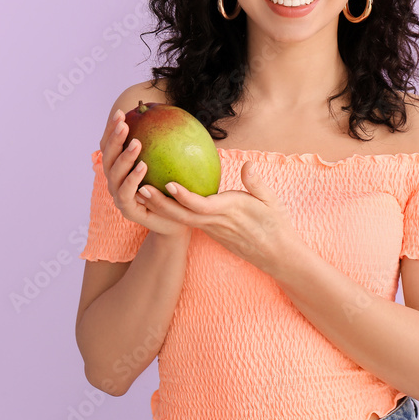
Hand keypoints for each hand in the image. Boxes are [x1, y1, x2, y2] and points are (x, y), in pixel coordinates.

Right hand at [98, 109, 189, 238]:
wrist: (177, 220)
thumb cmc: (172, 189)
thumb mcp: (168, 163)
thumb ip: (164, 144)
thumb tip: (170, 114)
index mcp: (121, 167)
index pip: (110, 145)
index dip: (112, 129)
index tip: (122, 112)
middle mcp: (115, 180)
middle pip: (108, 156)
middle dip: (115, 139)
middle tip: (125, 124)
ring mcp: (119, 196)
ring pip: (114, 174)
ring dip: (124, 157)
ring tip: (136, 144)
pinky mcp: (128, 210)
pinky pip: (127, 193)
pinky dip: (133, 179)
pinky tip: (143, 166)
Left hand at [144, 161, 301, 273]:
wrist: (277, 255)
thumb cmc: (277, 225)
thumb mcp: (272, 201)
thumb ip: (256, 183)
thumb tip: (247, 164)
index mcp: (232, 211)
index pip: (203, 205)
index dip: (184, 196)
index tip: (169, 184)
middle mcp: (218, 222)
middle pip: (183, 215)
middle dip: (161, 203)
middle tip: (141, 188)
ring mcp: (213, 229)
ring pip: (182, 220)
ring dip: (162, 208)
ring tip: (142, 192)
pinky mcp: (212, 232)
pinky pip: (189, 222)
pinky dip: (173, 212)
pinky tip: (161, 200)